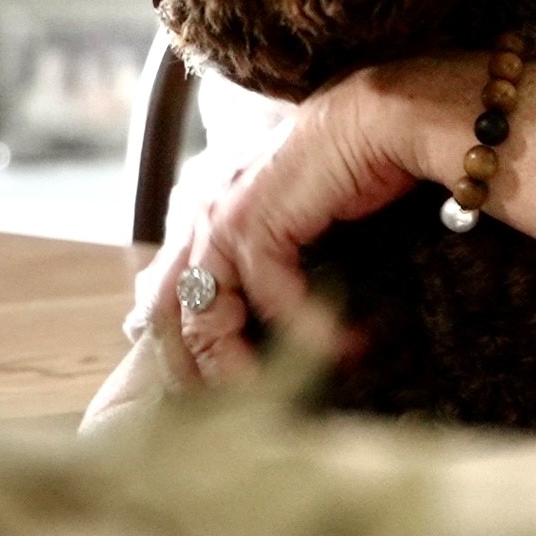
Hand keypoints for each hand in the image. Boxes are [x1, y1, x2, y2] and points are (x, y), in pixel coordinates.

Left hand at [127, 64, 460, 383]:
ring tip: (286, 394)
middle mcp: (198, 216)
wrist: (375, 120)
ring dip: (246, 364)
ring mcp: (220, 218)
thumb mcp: (285, 221)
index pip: (161, 298)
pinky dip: (306, 328)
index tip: (212, 396)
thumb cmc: (339, 169)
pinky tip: (343, 346)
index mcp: (197, 216)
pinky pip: (269, 297)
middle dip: (195, 373)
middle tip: (237, 414)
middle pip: (167, 317)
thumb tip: (245, 318)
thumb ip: (257, 259)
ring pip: (207, 318)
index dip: (179, 353)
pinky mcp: (257, 220)